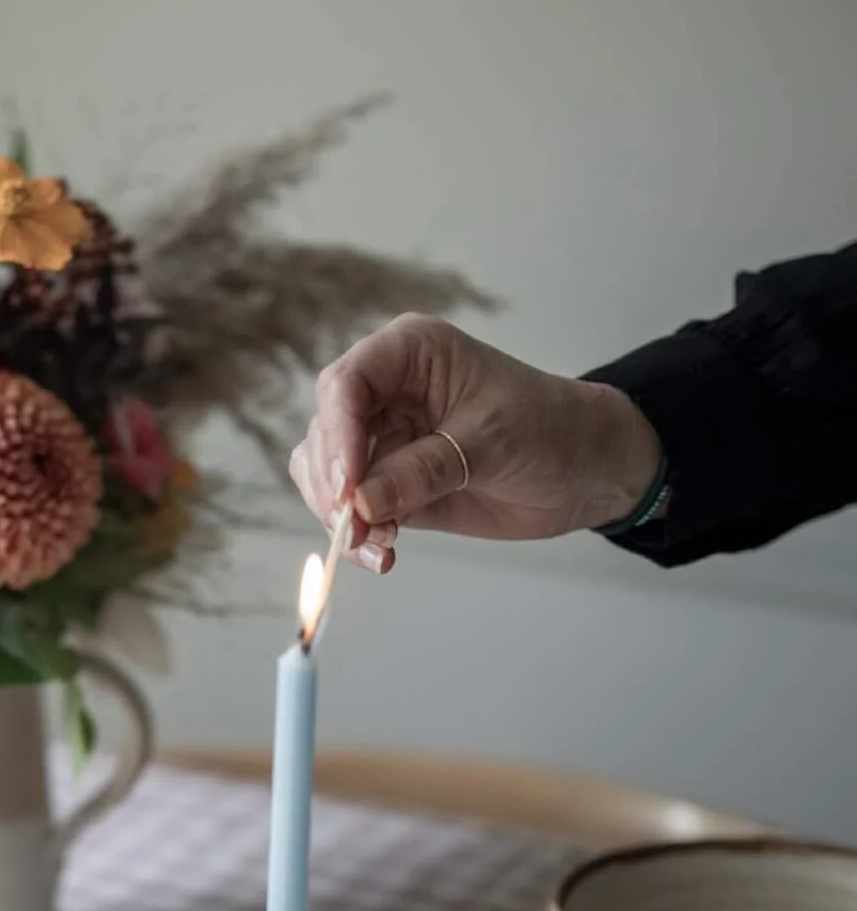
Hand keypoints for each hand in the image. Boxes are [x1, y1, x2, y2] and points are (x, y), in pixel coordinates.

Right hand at [290, 316, 661, 570]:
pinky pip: (351, 508)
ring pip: (325, 474)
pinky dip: (357, 535)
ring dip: (340, 515)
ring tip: (376, 547)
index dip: (337, 434)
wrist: (586, 469)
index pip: (347, 384)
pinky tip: (383, 556)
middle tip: (355, 527)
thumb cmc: (549, 428)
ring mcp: (385, 438)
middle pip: (326, 432)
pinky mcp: (391, 482)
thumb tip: (359, 503)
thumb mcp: (490, 443)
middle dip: (333, 485)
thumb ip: (423, 471)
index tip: (346, 486)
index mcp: (410, 354)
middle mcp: (387, 391)